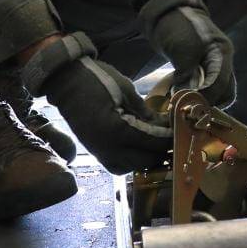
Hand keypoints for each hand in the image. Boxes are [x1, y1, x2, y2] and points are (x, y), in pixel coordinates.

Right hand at [27, 33, 171, 173]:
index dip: (169, 139)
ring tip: (156, 143)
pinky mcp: (94, 150)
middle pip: (144, 161)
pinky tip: (138, 147)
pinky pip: (116, 165)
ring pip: (130, 168)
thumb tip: (166, 125)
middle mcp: (107, 147)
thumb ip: (147, 113)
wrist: (66, 80)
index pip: (152, 143)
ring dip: (146, 158)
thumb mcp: (127, 91)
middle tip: (171, 138)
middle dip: (160, 151)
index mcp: (117, 129)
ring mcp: (98, 151)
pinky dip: (130, 161)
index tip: (180, 131)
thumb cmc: (98, 79)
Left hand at [140, 0, 234, 107]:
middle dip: (209, 103)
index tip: (190, 107)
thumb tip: (184, 97)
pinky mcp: (201, 68)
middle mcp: (222, 61)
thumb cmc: (179, 26)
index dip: (206, 98)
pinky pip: (205, 87)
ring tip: (185, 106)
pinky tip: (182, 99)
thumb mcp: (183, 49)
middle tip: (189, 109)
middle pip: (224, 91)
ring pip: (215, 92)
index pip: (221, 84)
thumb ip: (187, 74)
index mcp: (222, 54)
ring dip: (202, 100)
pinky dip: (196, 94)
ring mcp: (213, 65)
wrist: (169, 11)